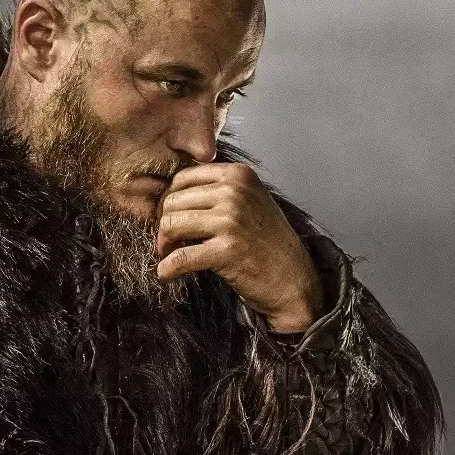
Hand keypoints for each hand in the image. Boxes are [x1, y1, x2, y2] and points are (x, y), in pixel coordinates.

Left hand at [155, 163, 322, 332]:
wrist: (292, 279)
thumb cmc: (265, 242)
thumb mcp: (248, 201)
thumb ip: (216, 190)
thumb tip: (170, 192)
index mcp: (238, 175)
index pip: (182, 178)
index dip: (169, 201)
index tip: (170, 219)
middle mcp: (234, 192)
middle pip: (172, 201)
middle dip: (163, 224)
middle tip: (166, 243)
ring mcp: (231, 220)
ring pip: (171, 225)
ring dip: (163, 245)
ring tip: (168, 256)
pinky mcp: (226, 250)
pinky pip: (179, 257)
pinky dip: (167, 268)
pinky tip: (166, 273)